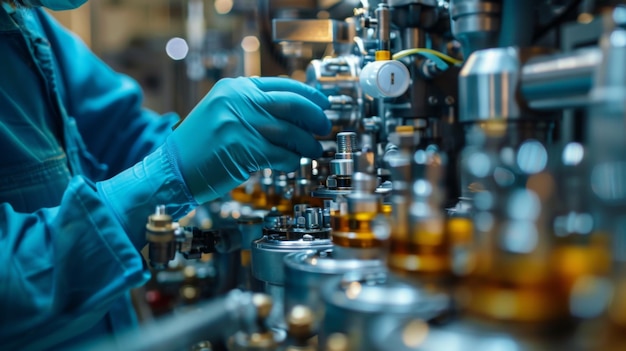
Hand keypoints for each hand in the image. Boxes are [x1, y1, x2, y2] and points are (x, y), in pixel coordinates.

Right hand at [165, 77, 330, 203]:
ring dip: (307, 143)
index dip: (308, 94)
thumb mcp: (221, 113)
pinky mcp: (244, 149)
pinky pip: (282, 154)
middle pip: (292, 104)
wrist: (172, 170)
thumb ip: (252, 107)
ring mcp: (240, 124)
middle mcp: (238, 101)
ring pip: (290, 132)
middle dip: (315, 116)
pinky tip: (293, 162)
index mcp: (234, 88)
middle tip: (324, 126)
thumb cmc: (198, 148)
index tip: (322, 103)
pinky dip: (292, 160)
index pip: (282, 85)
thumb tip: (293, 113)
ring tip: (314, 149)